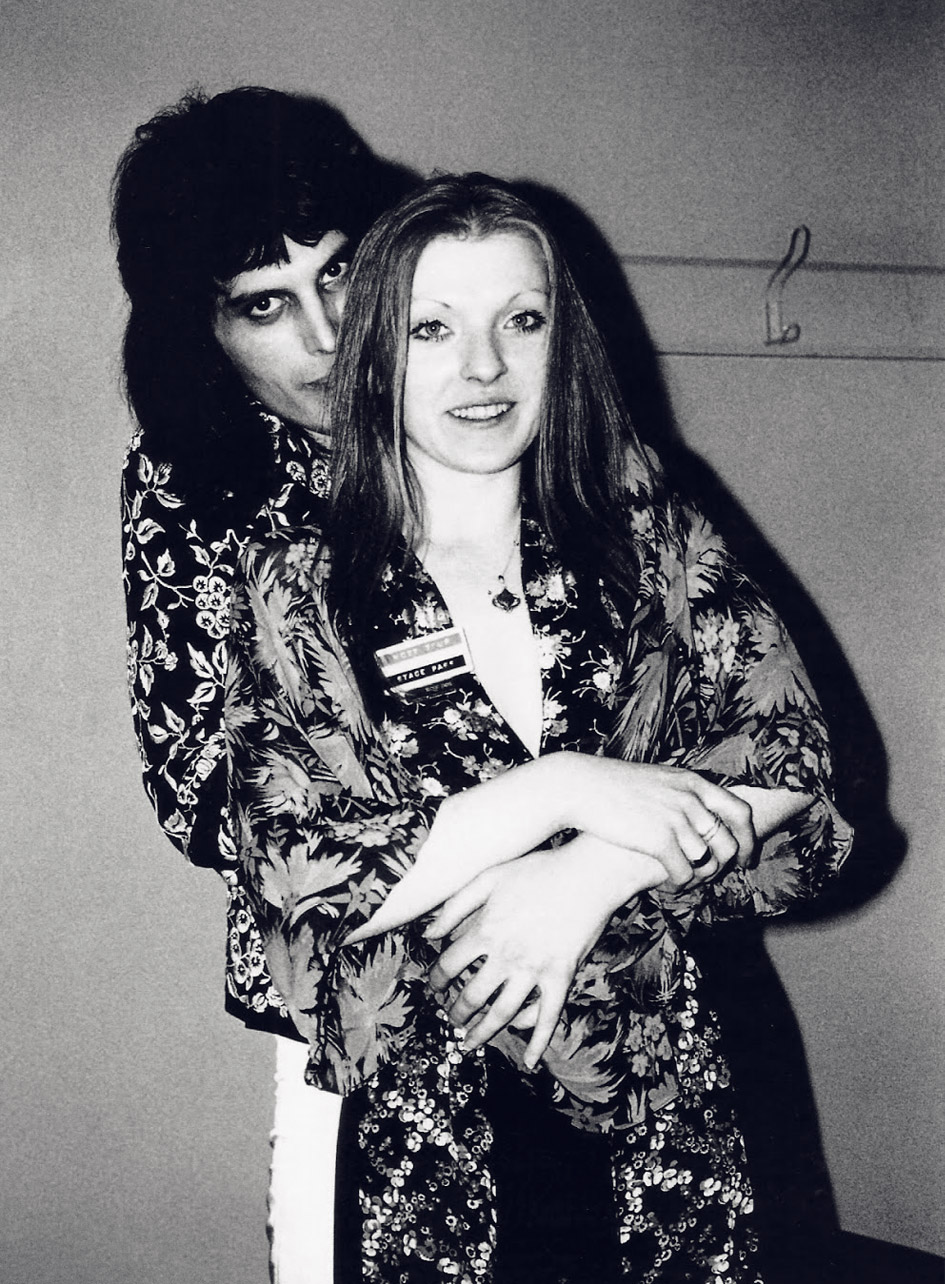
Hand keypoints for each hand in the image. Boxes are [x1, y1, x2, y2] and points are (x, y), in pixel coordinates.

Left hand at [426, 834, 666, 1067]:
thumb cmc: (538, 871)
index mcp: (485, 931)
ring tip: (470, 1043)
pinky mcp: (561, 977)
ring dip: (483, 1032)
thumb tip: (428, 933)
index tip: (435, 988)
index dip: (436, 981)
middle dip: (455, 1012)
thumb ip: (456, 905)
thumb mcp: (490, 877)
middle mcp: (506, 956)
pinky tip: (530, 1062)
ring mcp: (534, 970)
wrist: (588, 874)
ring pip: (502, 1013)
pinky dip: (538, 1042)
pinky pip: (548, 1017)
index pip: (448, 966)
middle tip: (451, 1018)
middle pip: (471, 996)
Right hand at [558, 755, 756, 887]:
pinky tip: (667, 887)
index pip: (739, 812)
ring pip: (708, 861)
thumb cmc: (614, 784)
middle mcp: (691, 799)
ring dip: (700, 879)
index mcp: (693, 782)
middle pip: (729, 842)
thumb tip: (701, 811)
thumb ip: (683, 791)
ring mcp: (676, 819)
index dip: (749, 839)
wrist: (581, 786)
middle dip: (726, 867)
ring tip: (686, 884)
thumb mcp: (659, 778)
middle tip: (713, 879)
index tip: (746, 857)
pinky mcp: (659, 840)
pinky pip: (685, 873)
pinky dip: (680, 886)